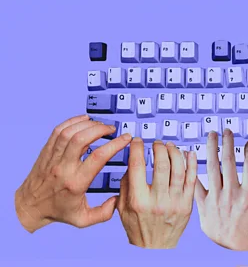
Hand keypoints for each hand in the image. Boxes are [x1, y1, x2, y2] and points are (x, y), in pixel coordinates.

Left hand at [15, 114, 131, 232]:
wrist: (29, 207)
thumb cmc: (57, 212)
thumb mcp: (83, 220)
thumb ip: (104, 213)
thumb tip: (119, 200)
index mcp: (76, 183)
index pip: (98, 157)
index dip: (115, 144)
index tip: (126, 139)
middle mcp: (64, 168)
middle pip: (82, 139)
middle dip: (101, 129)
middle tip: (112, 129)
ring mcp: (53, 158)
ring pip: (70, 132)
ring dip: (88, 124)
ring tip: (100, 125)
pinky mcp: (46, 152)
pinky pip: (58, 131)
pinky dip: (72, 121)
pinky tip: (84, 120)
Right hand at [116, 138, 196, 248]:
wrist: (155, 249)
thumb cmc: (138, 228)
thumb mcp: (122, 208)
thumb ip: (125, 184)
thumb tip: (133, 161)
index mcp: (138, 200)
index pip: (137, 166)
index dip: (137, 148)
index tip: (137, 140)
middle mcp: (157, 201)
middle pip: (161, 165)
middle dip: (159, 148)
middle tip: (157, 143)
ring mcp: (174, 203)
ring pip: (178, 169)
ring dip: (175, 152)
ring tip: (170, 146)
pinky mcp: (187, 205)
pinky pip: (191, 179)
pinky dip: (191, 163)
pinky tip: (188, 153)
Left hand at [194, 129, 247, 250]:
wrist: (231, 253)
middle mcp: (231, 194)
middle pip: (229, 161)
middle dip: (228, 142)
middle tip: (227, 130)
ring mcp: (216, 198)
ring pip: (212, 167)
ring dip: (212, 148)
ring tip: (212, 135)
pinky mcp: (203, 205)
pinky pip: (197, 183)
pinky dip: (194, 168)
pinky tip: (193, 155)